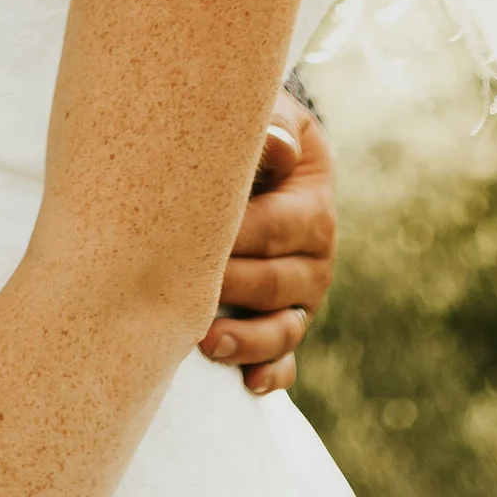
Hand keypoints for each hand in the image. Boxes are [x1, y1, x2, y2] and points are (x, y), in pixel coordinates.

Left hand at [199, 93, 337, 397]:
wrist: (247, 158)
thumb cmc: (245, 134)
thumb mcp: (265, 113)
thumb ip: (270, 128)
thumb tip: (276, 146)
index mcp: (311, 204)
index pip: (280, 225)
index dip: (237, 234)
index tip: (188, 239)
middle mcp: (315, 255)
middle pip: (278, 283)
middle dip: (230, 287)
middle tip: (181, 289)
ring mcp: (301, 296)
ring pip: (284, 328)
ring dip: (247, 340)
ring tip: (206, 342)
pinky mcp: (284, 324)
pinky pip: (284, 361)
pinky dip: (269, 374)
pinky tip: (247, 382)